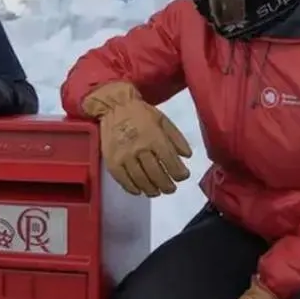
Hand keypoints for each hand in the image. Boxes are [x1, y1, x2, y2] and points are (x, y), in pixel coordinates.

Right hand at [81, 81, 191, 196]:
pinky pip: (123, 181)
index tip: (183, 177)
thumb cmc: (141, 113)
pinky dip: (133, 189)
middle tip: (171, 189)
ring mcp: (124, 157)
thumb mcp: (163, 120)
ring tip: (157, 192)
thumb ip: (177, 138)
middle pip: (156, 174)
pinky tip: (139, 191)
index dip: (179, 173)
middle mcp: (139, 149)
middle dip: (167, 185)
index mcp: (154, 137)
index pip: (170, 161)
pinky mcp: (112, 161)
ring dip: (152, 190)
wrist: (114, 106)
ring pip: (141, 180)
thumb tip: (187, 156)